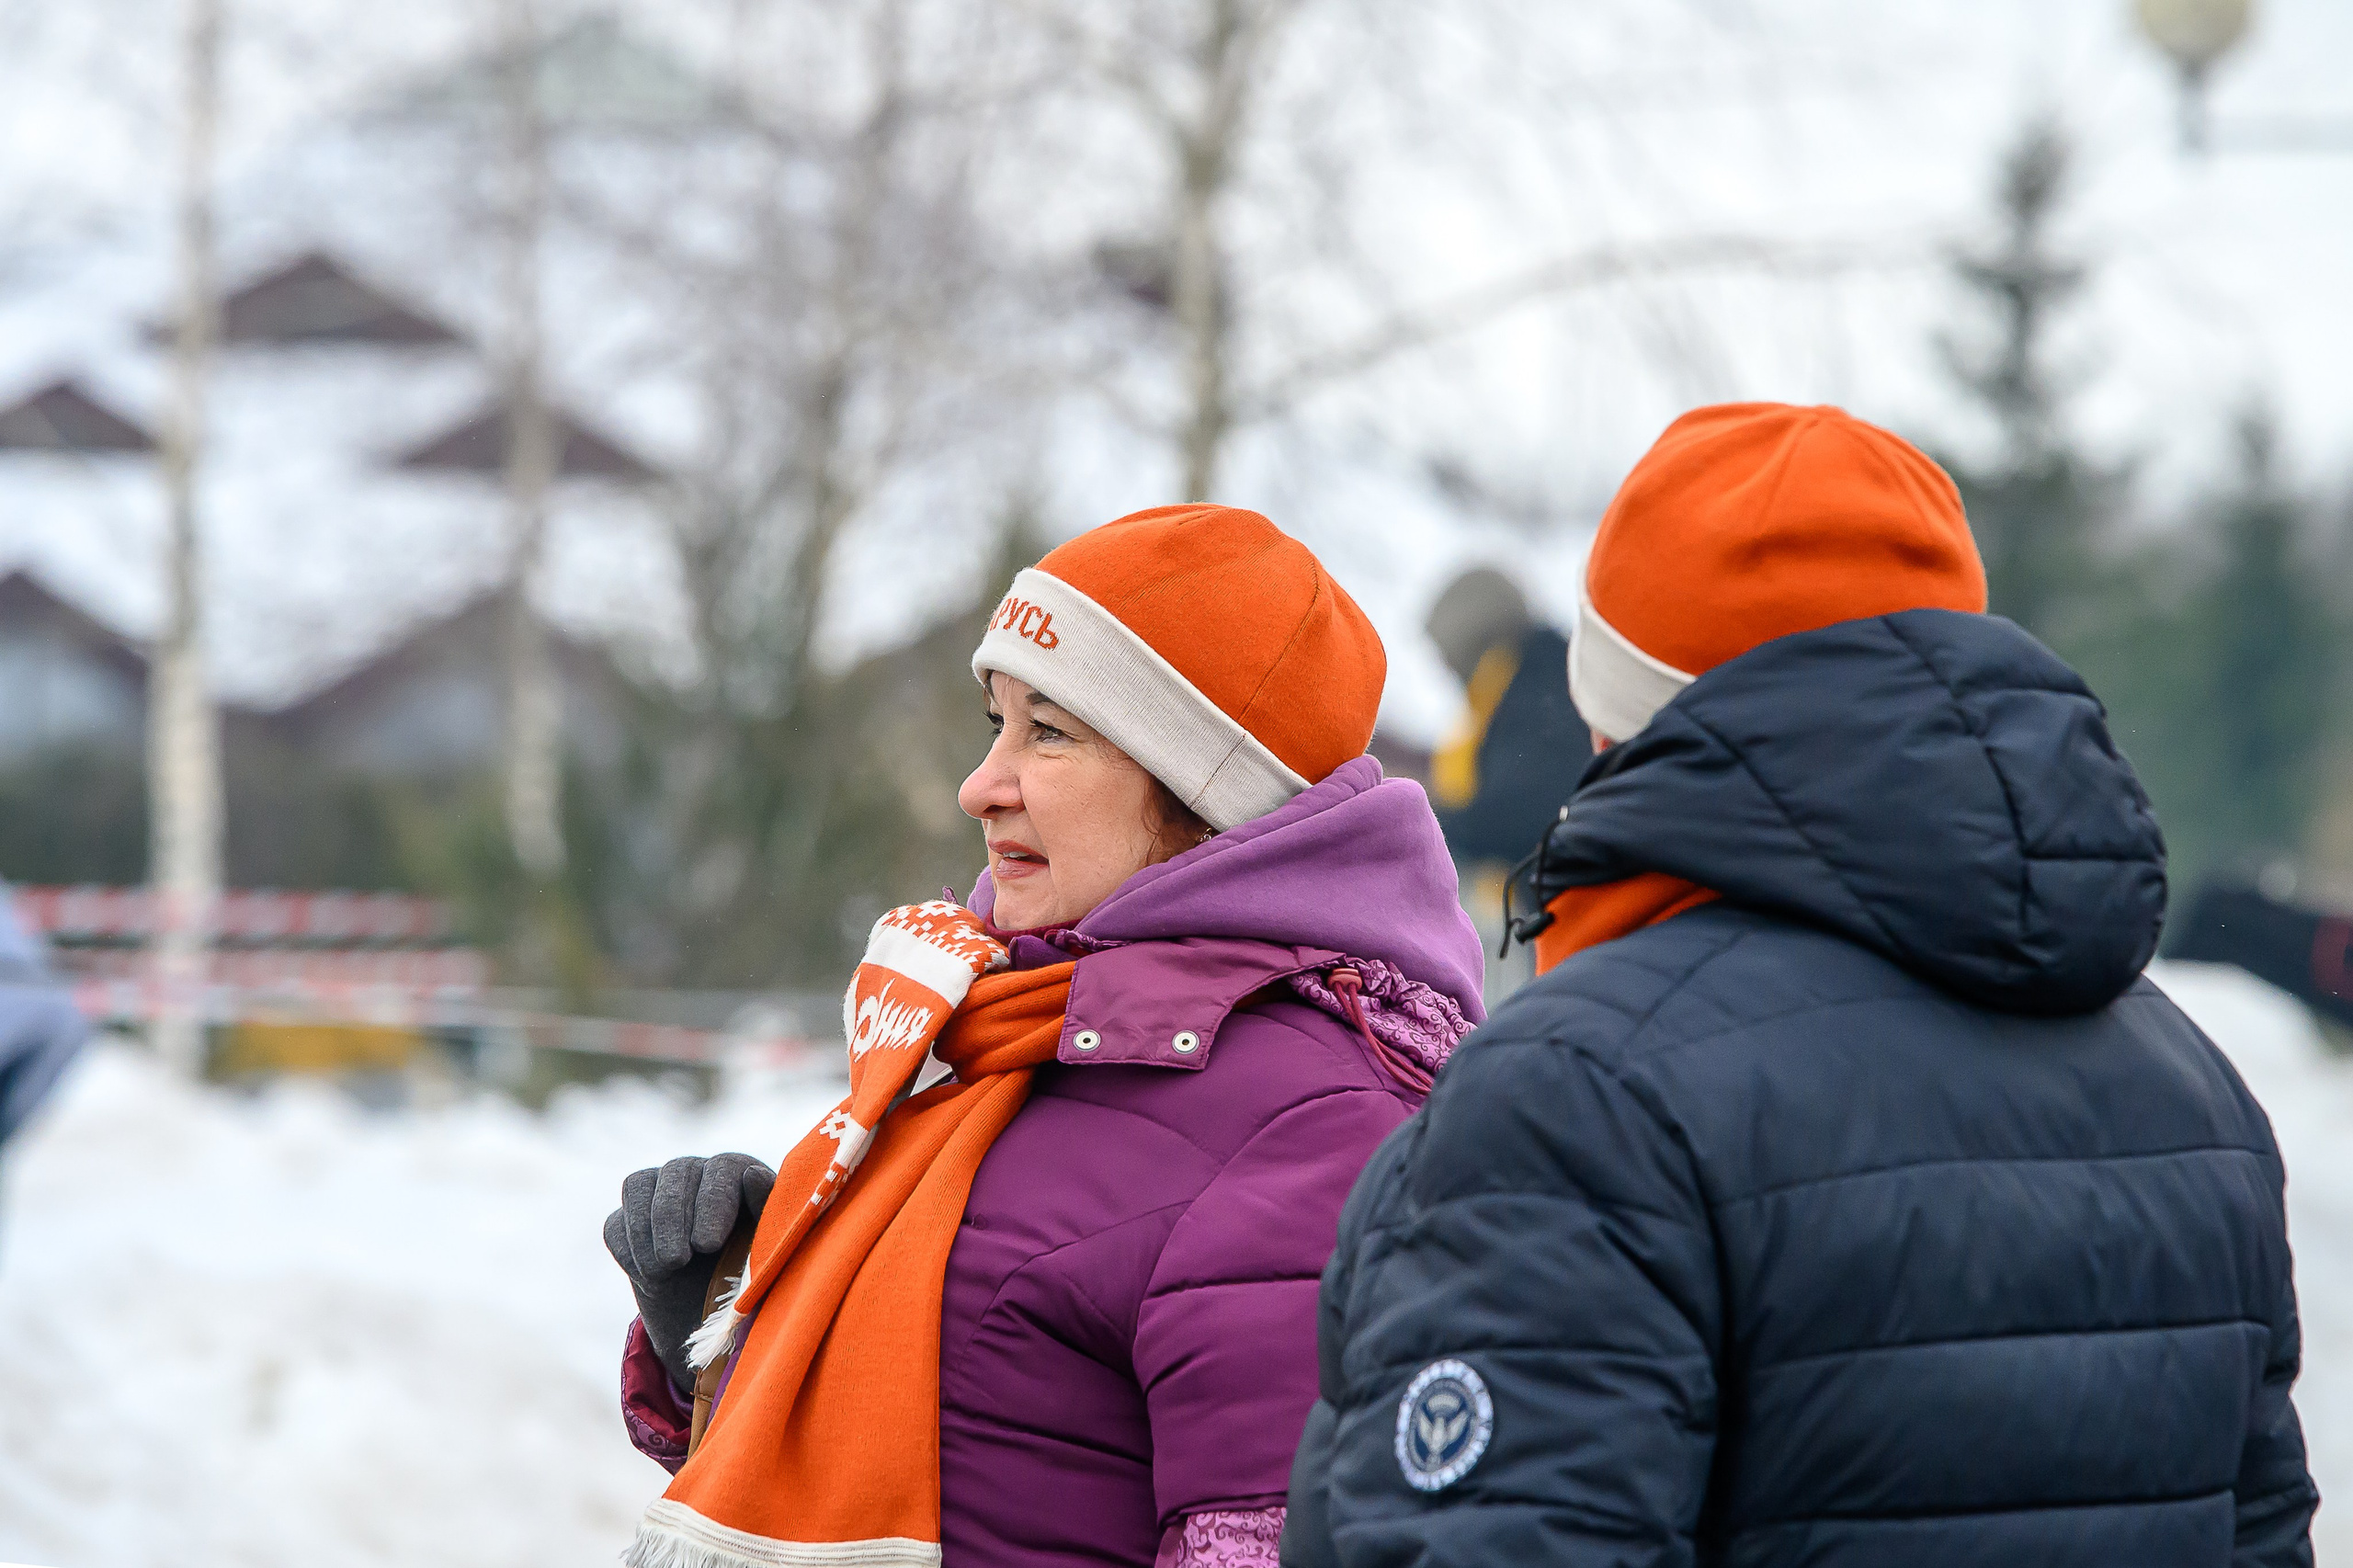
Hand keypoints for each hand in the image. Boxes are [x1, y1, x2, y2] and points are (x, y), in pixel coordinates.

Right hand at [604, 1152, 774, 1389]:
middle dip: (672, 1218)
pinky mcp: (629, 1221)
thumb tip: (753, 1175)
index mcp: (738, 1172)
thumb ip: (766, 1211)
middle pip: (675, 1171)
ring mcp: (658, 1192)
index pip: (720, 1169)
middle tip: (677, 1261)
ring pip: (637, 1185)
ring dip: (645, 1231)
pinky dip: (628, 1250)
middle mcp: (697, 1172)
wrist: (717, 1310)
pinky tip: (650, 1276)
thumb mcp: (768, 1247)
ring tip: (665, 1270)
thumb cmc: (755, 1271)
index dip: (712, 1203)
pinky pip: (615, 1224)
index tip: (708, 1244)